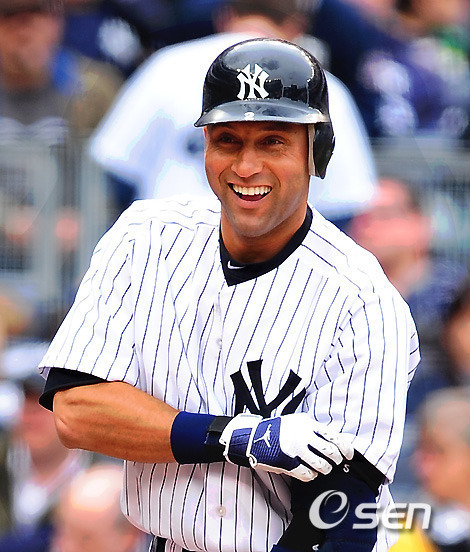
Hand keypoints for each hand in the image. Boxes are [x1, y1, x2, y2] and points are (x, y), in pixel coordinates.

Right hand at [219, 413, 353, 481]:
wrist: (253, 437)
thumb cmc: (278, 430)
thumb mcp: (296, 421)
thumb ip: (314, 429)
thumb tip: (335, 442)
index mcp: (307, 424)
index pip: (334, 436)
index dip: (345, 448)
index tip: (348, 455)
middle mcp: (303, 435)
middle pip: (331, 452)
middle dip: (335, 460)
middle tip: (333, 462)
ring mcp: (295, 449)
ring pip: (322, 466)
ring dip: (324, 470)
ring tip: (320, 468)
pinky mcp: (287, 463)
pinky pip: (308, 475)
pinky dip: (311, 476)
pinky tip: (308, 472)